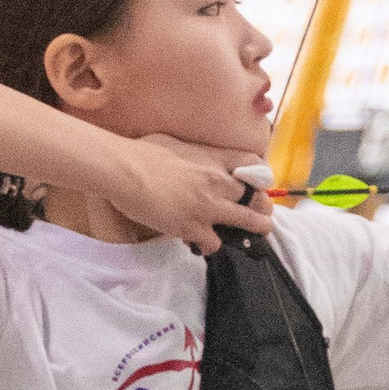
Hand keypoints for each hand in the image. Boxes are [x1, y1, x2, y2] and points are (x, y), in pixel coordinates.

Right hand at [111, 135, 278, 253]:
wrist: (125, 170)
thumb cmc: (142, 153)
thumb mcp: (177, 144)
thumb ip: (194, 155)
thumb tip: (193, 161)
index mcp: (213, 157)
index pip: (253, 162)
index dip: (261, 174)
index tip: (260, 183)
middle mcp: (217, 181)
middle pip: (257, 196)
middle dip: (262, 207)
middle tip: (263, 216)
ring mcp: (208, 206)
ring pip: (248, 221)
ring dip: (253, 229)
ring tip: (254, 236)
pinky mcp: (193, 227)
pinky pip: (215, 243)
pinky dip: (210, 245)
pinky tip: (202, 243)